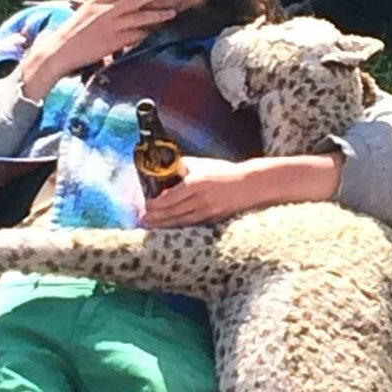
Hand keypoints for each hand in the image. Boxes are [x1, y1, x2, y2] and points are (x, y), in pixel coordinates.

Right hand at [20, 0, 177, 99]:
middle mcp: (105, 9)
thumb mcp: (86, 12)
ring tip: (173, 12)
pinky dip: (147, 33)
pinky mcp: (113, 41)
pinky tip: (158, 32)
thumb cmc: (71, 33)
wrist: (59, 50)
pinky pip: (135, 35)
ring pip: (140, 16)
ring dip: (158, 14)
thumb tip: (118, 3)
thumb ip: (102, 6)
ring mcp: (110, 25)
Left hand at [141, 153, 344, 227]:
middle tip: (140, 220)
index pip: (169, 197)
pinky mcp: (213, 219)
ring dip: (162, 224)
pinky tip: (168, 227)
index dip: (154, 204)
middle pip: (171, 212)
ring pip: (179, 221)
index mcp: (196, 183)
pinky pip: (190, 224)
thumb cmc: (225, 172)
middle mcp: (200, 199)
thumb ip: (185, 167)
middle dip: (154, 217)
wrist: (250, 184)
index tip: (144, 205)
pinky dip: (177, 225)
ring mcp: (207, 212)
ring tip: (149, 226)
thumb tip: (166, 169)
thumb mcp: (204, 165)